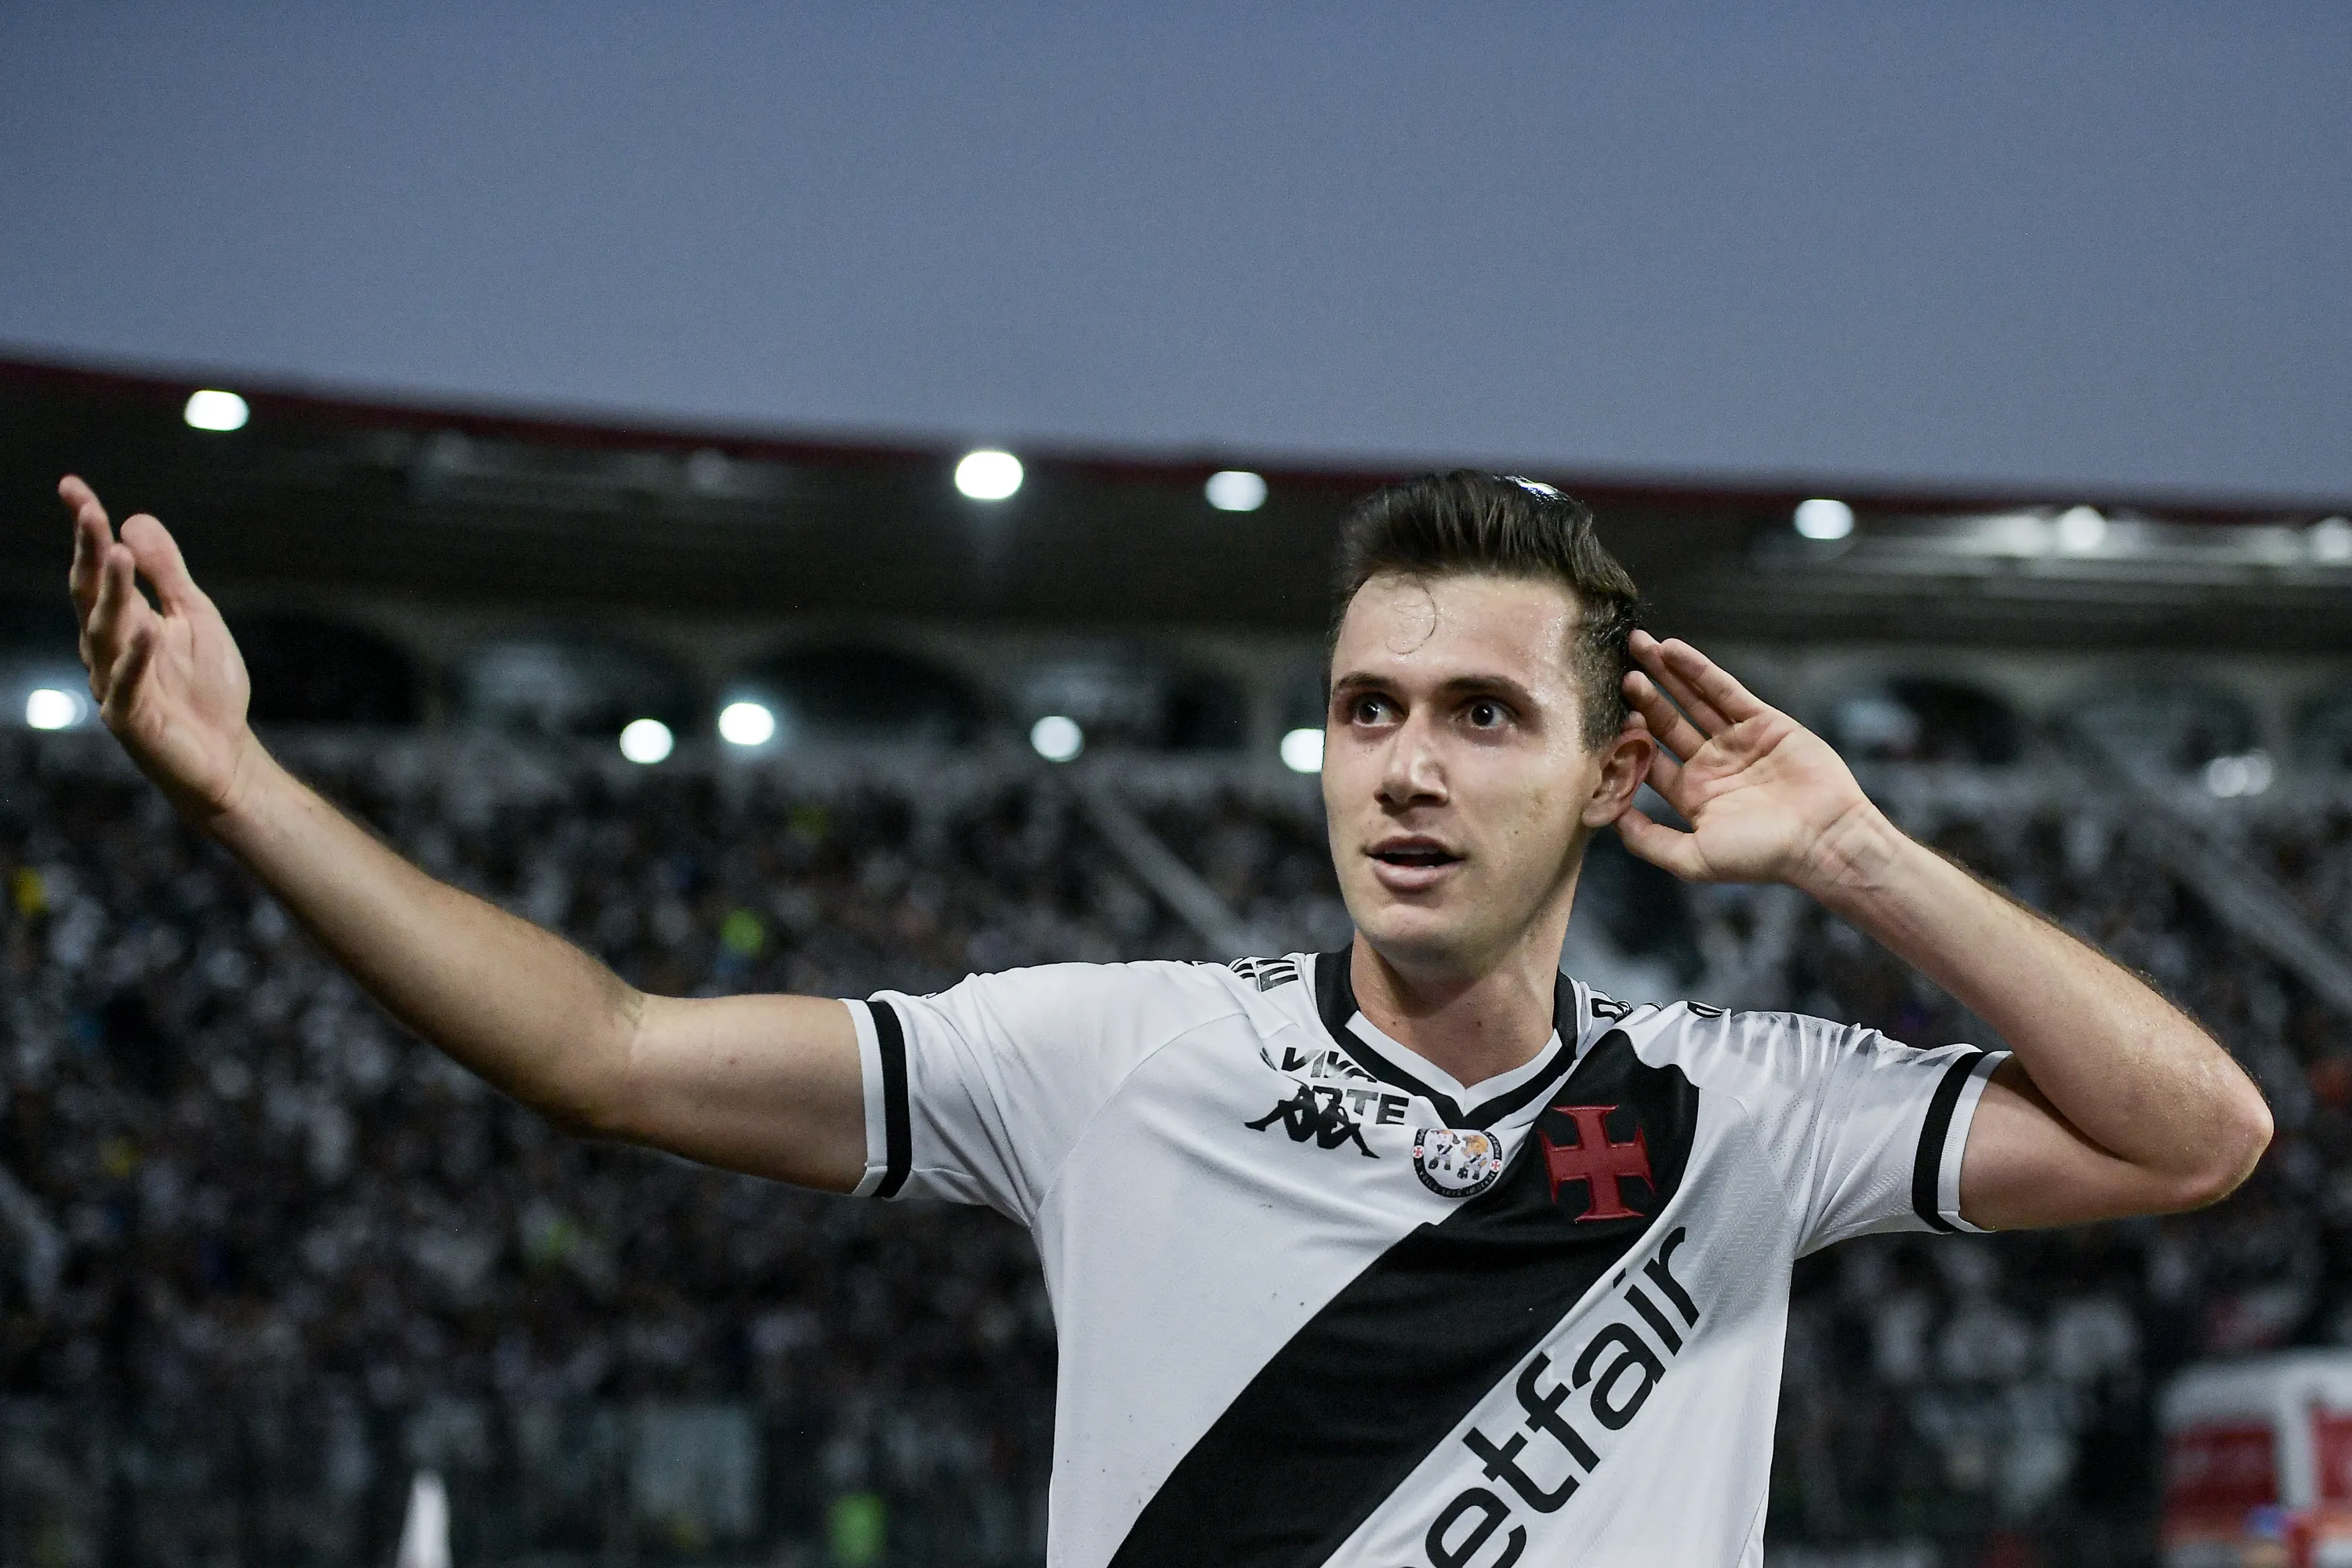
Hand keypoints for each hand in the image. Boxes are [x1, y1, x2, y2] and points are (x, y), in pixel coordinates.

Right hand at [62, 476, 262, 823]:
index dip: (86, 530)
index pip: (97, 568)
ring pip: (104, 633)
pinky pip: (127, 686)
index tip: (73, 487)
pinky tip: (146, 630)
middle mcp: (108, 648)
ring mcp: (114, 683)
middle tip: (90, 512)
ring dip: (111, 595)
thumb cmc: (206, 688)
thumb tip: (133, 518)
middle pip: (92, 594)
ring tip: (119, 556)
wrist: (224, 756)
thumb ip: (167, 574)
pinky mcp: (130, 720)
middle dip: (89, 553)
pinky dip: (136, 659)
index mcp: (122, 621)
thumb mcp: (194, 617)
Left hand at [1612, 631, 1883, 894]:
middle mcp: (1713, 765)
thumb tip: (1607, 818)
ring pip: (1693, 700)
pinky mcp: (1763, 721)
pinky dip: (1697, 669)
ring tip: (1638, 646)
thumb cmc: (1761, 857)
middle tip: (1617, 674)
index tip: (1607, 719)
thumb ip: (1647, 840)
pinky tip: (1671, 650)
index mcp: (1693, 795)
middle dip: (1642, 698)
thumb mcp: (1693, 859)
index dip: (1629, 739)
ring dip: (1665, 674)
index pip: (1651, 759)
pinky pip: (1724, 690)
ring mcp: (1738, 741)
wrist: (1824, 840)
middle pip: (1667, 723)